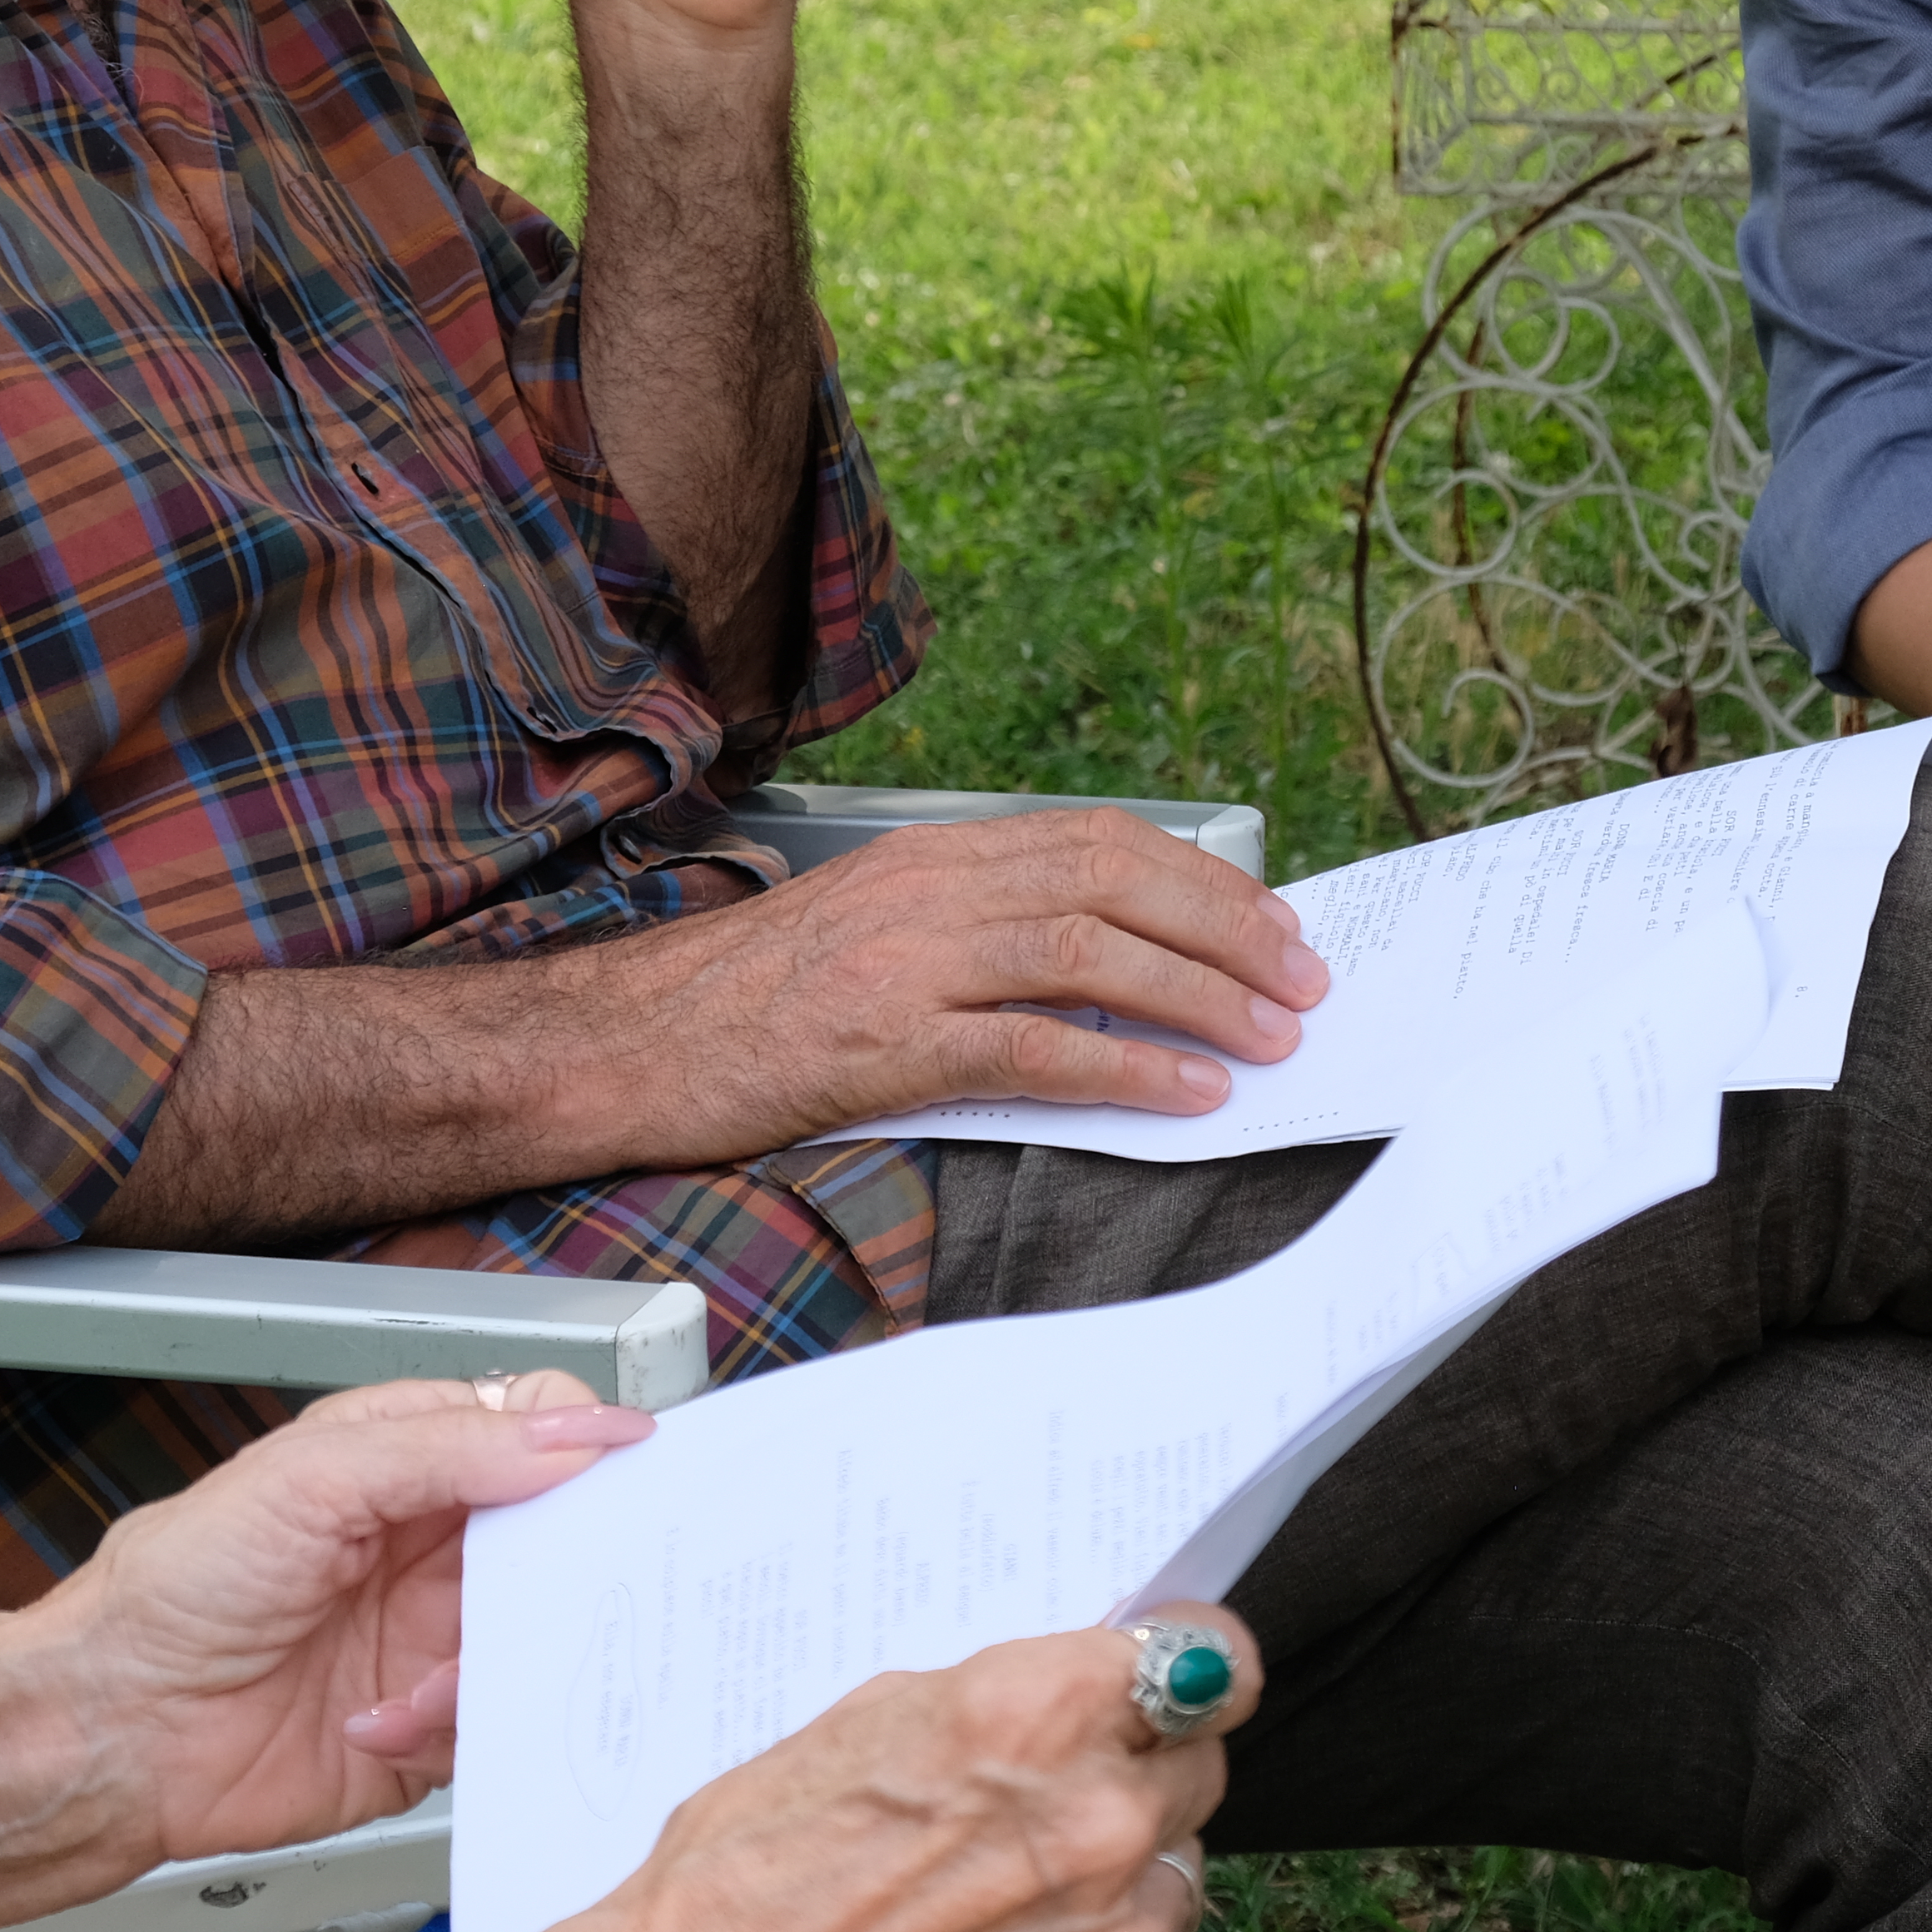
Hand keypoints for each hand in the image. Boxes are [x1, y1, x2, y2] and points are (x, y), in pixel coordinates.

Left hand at [5, 1371, 651, 1866]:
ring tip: (422, 1680)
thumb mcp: (312, 1479)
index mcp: (409, 1460)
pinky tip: (377, 1723)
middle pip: (561, 1538)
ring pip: (542, 1637)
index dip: (585, 1449)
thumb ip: (447, 1448)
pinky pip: (497, 1725)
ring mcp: (434, 1637)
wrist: (115, 1729)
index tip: (618, 1478)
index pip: (535, 1428)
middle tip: (561, 1588)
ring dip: (494, 1663)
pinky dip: (451, 1728)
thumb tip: (573, 1434)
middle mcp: (432, 1546)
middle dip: (571, 1567)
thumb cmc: (175, 1587)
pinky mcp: (430, 1726)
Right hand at [513, 1609, 1259, 1931]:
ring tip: (1013, 1881)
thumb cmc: (755, 1867)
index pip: (1216, 1658)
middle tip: (1062, 1781)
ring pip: (1179, 1865)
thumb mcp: (876, 1724)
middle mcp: (1099, 1817)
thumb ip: (1008, 1699)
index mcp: (1039, 1712)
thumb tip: (1084, 1687)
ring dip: (1123, 1865)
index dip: (1200, 1660)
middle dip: (1144, 1762)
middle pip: (1201, 1761)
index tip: (1187, 1663)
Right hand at [601, 810, 1331, 1153]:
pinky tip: (1185, 1092)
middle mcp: (931, 888)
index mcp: (932, 854)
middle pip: (1115, 880)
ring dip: (1200, 994)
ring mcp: (908, 960)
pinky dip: (1125, 1066)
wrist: (630, 1041)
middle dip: (1228, 928)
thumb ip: (971, 928)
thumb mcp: (870, 928)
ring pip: (1090, 951)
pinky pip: (1033, 1047)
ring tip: (1271, 1036)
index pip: (1100, 840)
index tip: (1271, 923)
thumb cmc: (748, 999)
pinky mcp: (886, 1042)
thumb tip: (1097, 960)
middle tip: (1302, 980)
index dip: (1200, 879)